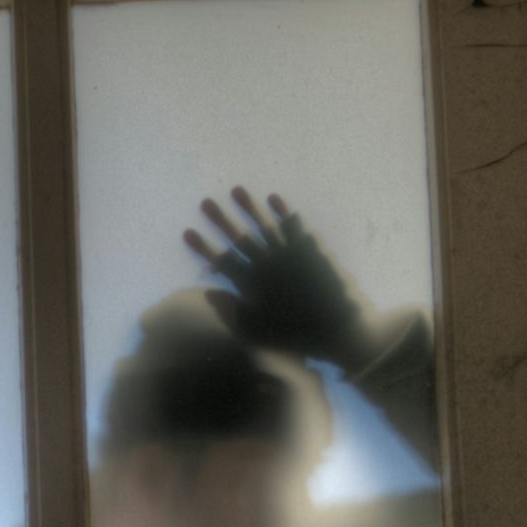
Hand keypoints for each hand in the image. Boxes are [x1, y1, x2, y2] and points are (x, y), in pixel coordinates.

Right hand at [184, 187, 369, 367]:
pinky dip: (283, 211)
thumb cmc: (298, 337)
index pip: (223, 261)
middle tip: (205, 202)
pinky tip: (274, 198)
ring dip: (250, 207)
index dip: (204, 246)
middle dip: (221, 220)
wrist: (339, 329)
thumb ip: (233, 313)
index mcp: (255, 285)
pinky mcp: (310, 251)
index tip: (187, 231)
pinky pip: (294, 226)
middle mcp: (269, 265)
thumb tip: (209, 295)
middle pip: (240, 238)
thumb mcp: (259, 333)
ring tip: (236, 190)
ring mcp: (290, 255)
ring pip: (265, 225)